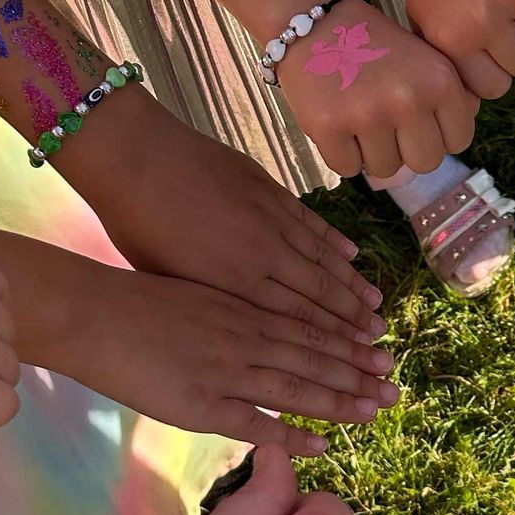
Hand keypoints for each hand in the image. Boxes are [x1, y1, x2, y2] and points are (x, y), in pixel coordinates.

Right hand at [68, 264, 397, 456]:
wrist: (90, 312)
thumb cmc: (137, 301)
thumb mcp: (200, 295)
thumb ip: (235, 313)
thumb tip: (263, 325)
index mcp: (245, 309)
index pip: (311, 328)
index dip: (349, 344)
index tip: (382, 353)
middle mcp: (245, 337)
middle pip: (315, 358)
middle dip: (358, 375)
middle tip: (396, 388)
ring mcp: (225, 371)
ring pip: (297, 388)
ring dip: (339, 403)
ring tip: (375, 413)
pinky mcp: (200, 404)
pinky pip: (255, 422)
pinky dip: (291, 436)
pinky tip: (322, 445)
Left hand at [78, 99, 386, 343]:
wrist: (134, 158)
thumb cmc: (136, 227)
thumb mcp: (170, 281)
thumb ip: (212, 305)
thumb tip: (240, 330)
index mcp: (234, 285)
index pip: (295, 321)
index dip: (331, 341)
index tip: (356, 356)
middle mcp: (262, 254)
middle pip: (319, 293)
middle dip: (353, 320)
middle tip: (381, 339)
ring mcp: (269, 219)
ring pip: (322, 258)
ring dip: (351, 284)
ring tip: (377, 303)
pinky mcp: (267, 189)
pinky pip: (310, 221)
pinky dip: (333, 240)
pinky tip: (351, 254)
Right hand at [276, 0, 479, 177]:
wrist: (315, 24)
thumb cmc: (374, 46)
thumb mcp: (425, 58)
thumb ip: (453, 94)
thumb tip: (460, 134)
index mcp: (439, 81)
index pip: (458, 141)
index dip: (437, 135)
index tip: (418, 120)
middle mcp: (408, 99)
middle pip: (425, 163)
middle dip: (407, 150)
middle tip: (388, 125)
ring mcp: (368, 115)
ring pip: (386, 170)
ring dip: (372, 152)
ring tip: (360, 119)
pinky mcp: (329, 127)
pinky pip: (348, 168)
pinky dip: (341, 154)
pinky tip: (338, 124)